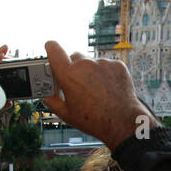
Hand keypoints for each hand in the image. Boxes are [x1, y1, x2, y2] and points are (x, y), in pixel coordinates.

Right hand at [40, 40, 156, 148]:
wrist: (122, 122)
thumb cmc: (94, 120)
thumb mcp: (67, 114)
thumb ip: (53, 102)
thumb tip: (48, 98)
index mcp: (69, 74)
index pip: (54, 49)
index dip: (51, 48)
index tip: (51, 48)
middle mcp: (85, 65)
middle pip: (75, 57)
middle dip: (74, 67)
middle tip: (78, 83)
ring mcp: (103, 63)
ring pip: (92, 62)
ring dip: (92, 71)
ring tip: (97, 90)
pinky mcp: (117, 65)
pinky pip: (107, 65)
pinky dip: (107, 74)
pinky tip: (109, 88)